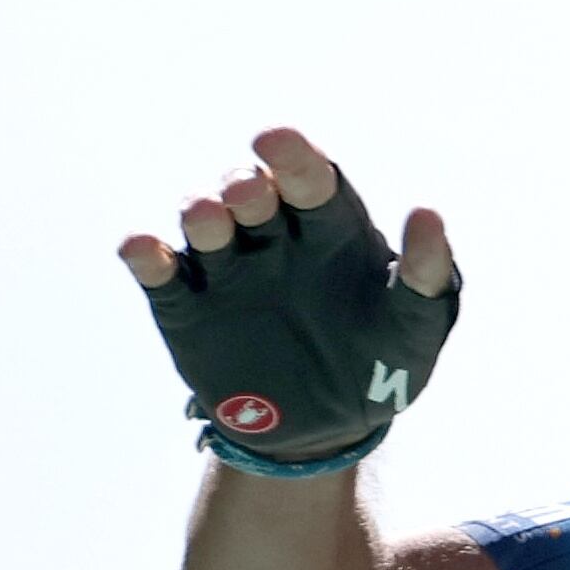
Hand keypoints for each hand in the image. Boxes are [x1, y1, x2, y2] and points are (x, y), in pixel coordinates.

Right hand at [118, 130, 461, 463]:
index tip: (274, 139)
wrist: (328, 430)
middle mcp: (273, 238)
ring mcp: (227, 271)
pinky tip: (142, 248)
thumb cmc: (383, 365)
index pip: (310, 177)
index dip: (292, 155)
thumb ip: (426, 272)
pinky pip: (161, 274)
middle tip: (251, 194)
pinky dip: (145, 255)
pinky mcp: (187, 310)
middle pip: (250, 193)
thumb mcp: (415, 325)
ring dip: (200, 213)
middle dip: (245, 187)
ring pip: (203, 224)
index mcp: (329, 228)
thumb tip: (428, 213)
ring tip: (211, 219)